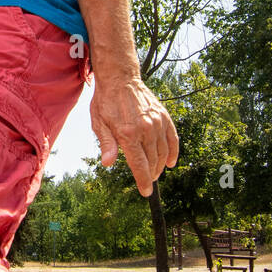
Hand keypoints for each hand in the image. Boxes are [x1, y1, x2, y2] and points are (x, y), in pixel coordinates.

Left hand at [90, 77, 178, 196]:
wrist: (120, 79)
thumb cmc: (106, 103)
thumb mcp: (98, 123)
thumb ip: (107, 144)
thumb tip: (108, 163)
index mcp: (128, 134)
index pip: (139, 165)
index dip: (143, 182)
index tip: (146, 192)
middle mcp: (145, 129)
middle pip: (152, 161)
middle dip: (151, 175)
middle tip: (147, 181)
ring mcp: (156, 122)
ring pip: (163, 152)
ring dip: (160, 166)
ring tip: (155, 172)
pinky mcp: (164, 116)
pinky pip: (172, 138)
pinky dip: (173, 152)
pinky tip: (171, 162)